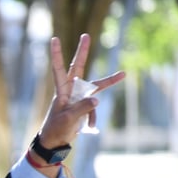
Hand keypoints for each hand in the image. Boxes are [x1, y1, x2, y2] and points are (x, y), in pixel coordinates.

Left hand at [38, 33, 125, 148]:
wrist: (55, 142)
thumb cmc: (56, 129)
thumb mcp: (69, 119)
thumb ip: (82, 107)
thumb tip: (96, 99)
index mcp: (61, 91)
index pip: (59, 70)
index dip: (57, 55)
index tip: (54, 39)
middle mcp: (69, 91)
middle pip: (78, 68)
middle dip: (82, 52)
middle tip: (85, 35)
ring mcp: (77, 97)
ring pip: (94, 87)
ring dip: (108, 82)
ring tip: (123, 74)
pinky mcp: (83, 106)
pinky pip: (93, 108)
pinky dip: (92, 119)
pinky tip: (89, 128)